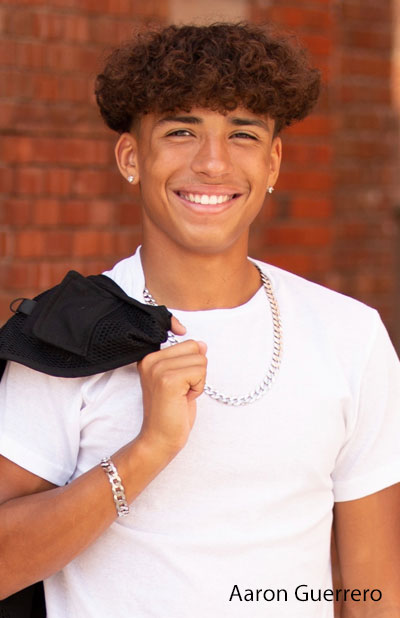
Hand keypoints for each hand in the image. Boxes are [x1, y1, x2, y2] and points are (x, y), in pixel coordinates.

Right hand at [137, 316, 206, 457]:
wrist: (159, 439)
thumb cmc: (170, 413)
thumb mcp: (180, 380)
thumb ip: (187, 360)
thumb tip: (202, 344)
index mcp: (150, 358)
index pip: (188, 343)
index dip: (191, 364)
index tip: (179, 383)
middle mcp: (151, 360)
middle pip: (194, 348)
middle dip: (196, 370)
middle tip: (181, 390)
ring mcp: (158, 369)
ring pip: (200, 360)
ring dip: (198, 381)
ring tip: (181, 395)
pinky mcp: (168, 380)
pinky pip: (200, 372)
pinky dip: (198, 388)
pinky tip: (184, 399)